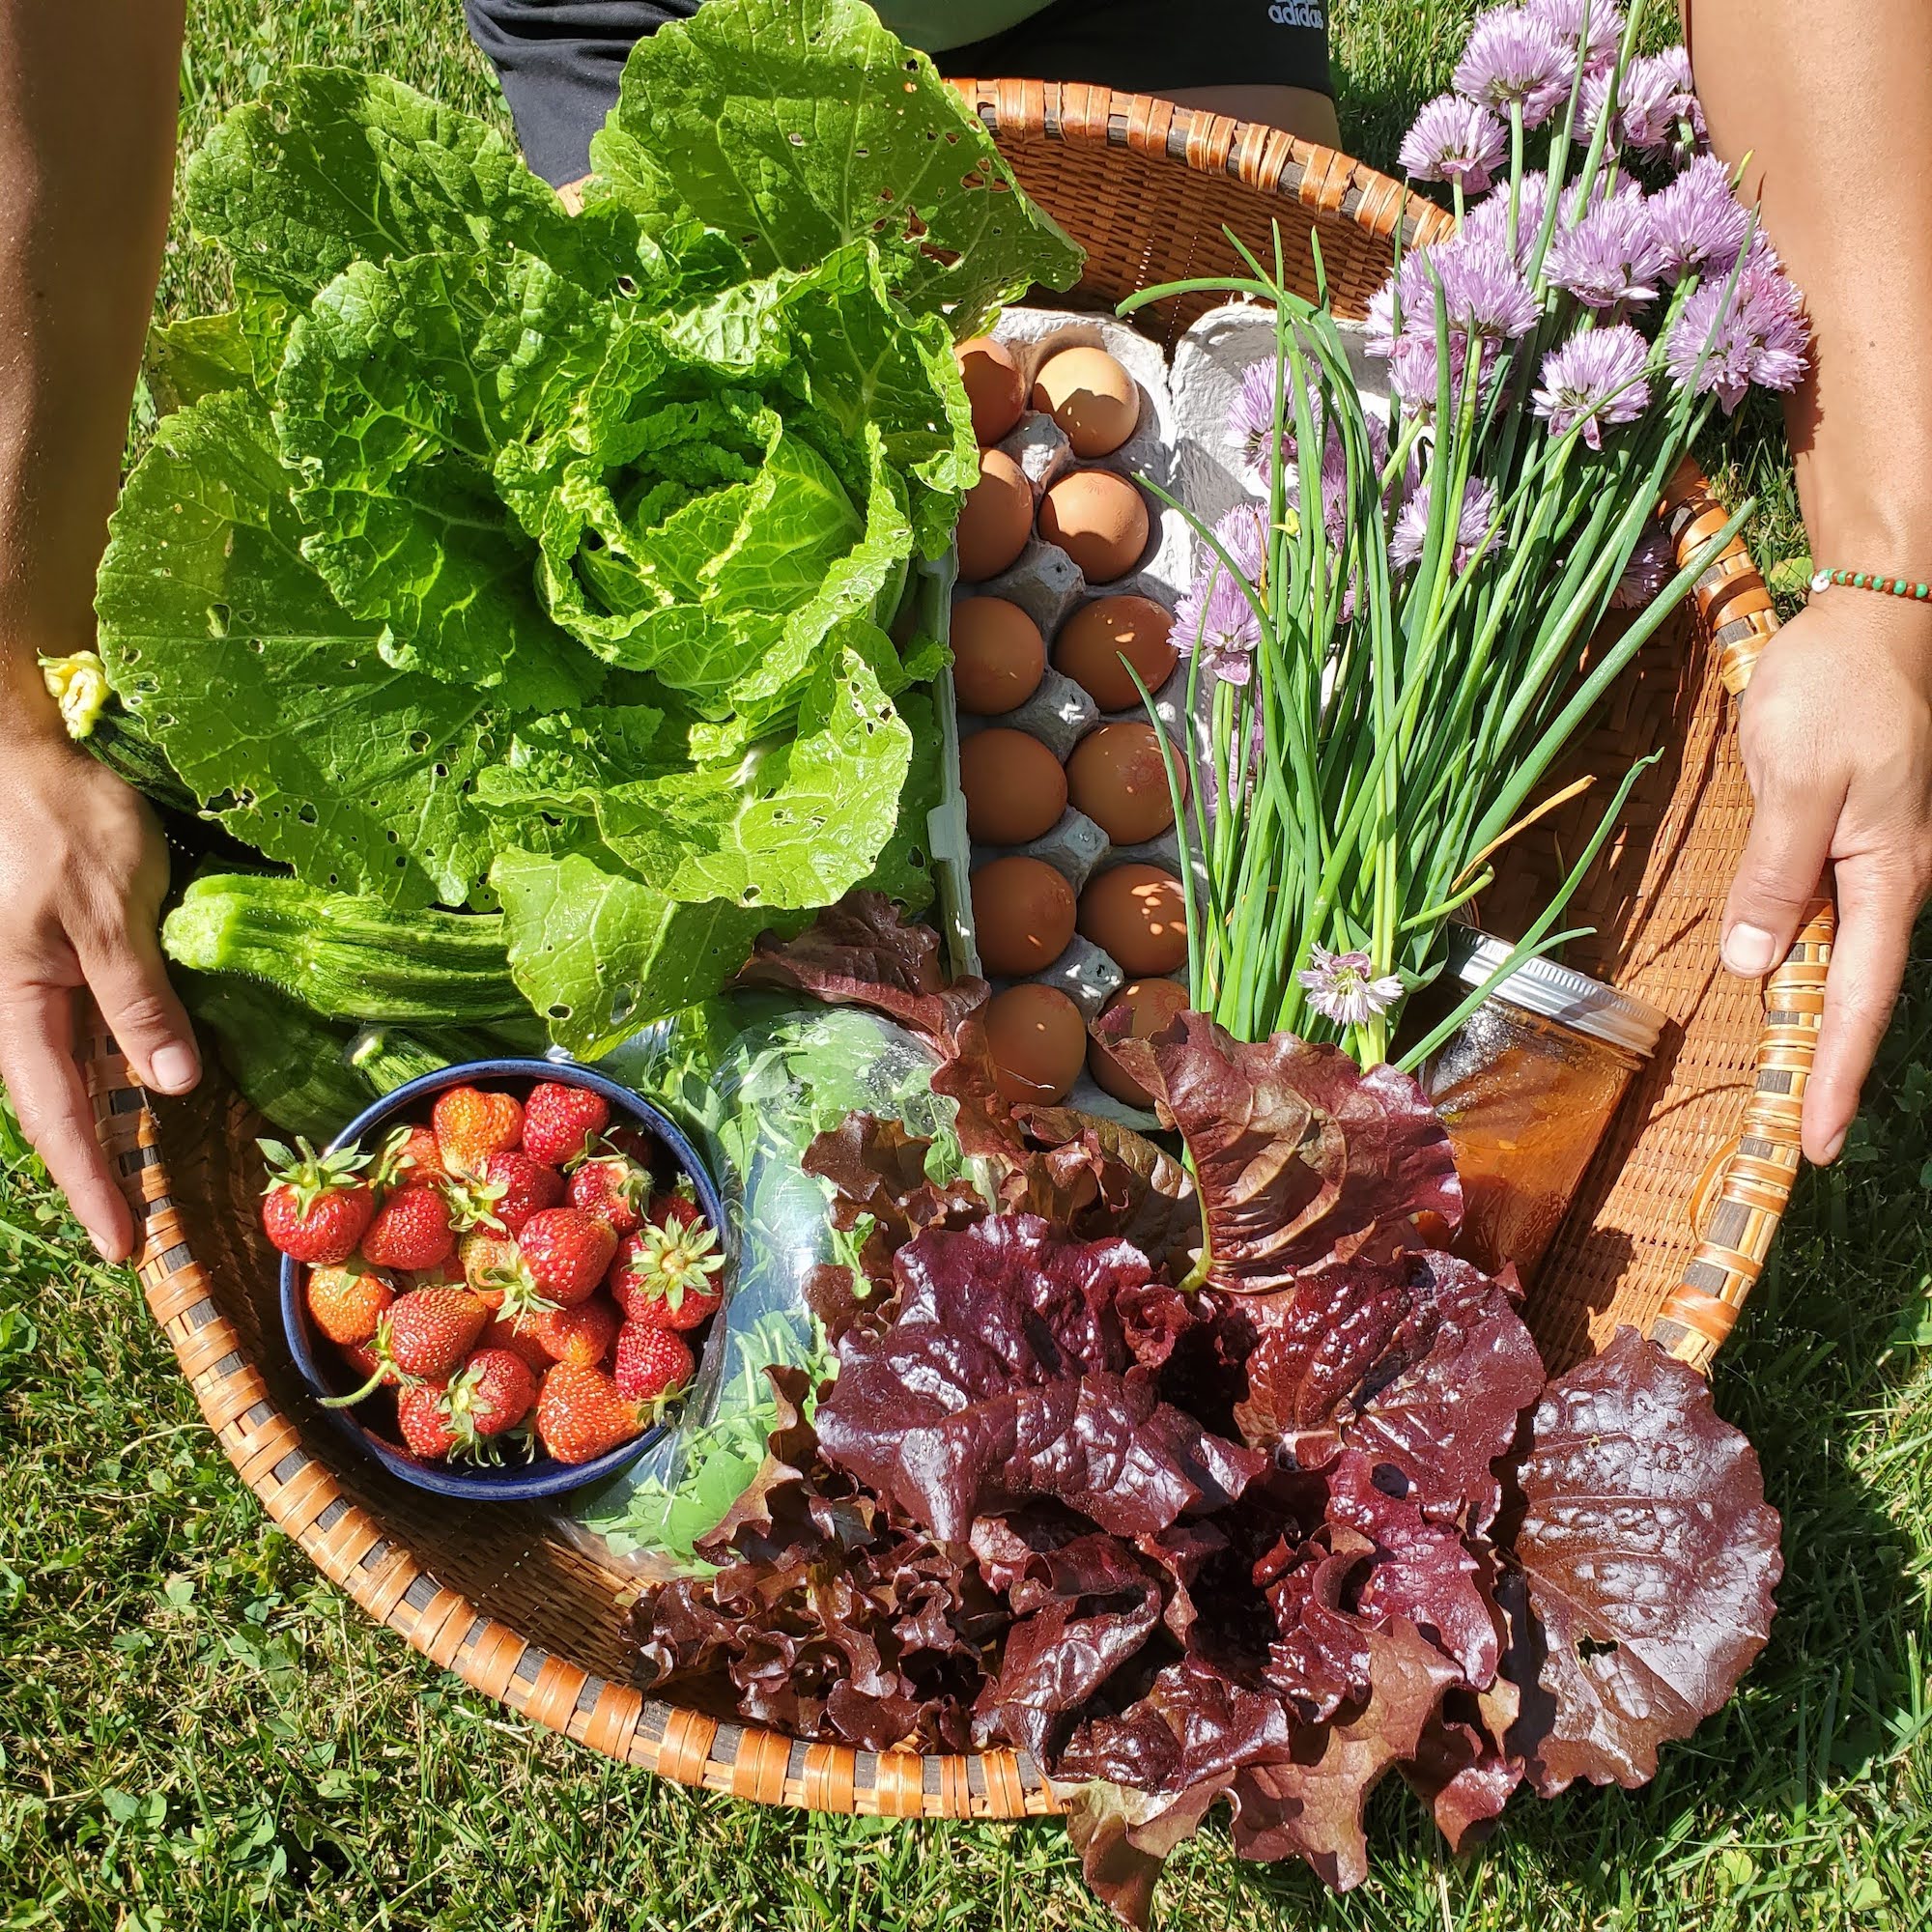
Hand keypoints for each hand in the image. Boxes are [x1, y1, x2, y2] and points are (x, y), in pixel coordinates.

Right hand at [0, 722, 197, 1258]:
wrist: (14, 753)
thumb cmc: (58, 824)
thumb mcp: (112, 914)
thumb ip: (137, 1001)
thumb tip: (170, 1086)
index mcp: (20, 1009)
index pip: (60, 1121)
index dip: (93, 1186)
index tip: (121, 1247)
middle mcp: (17, 1009)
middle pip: (62, 1110)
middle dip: (100, 1174)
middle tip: (139, 1235)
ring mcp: (33, 986)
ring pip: (73, 1075)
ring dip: (108, 1129)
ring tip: (148, 1183)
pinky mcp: (53, 959)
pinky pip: (84, 1031)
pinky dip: (115, 1070)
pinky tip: (152, 1091)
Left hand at [1722, 591, 1931, 1163]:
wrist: (1876, 621)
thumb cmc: (1838, 692)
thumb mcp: (1796, 781)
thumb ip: (1776, 875)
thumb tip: (1757, 967)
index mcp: (1887, 879)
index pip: (1857, 1000)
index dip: (1836, 1075)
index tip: (1817, 1142)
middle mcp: (1886, 884)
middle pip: (1851, 994)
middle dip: (1827, 1069)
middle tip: (1801, 1142)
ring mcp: (1868, 865)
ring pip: (1835, 961)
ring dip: (1812, 1025)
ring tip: (1791, 1096)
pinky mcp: (1844, 841)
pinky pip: (1822, 919)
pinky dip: (1798, 964)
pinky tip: (1775, 994)